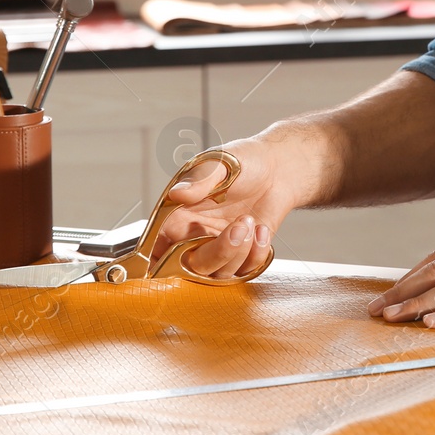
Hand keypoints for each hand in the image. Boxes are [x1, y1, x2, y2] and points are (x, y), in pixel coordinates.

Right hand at [155, 138, 294, 279]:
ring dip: (239, 251)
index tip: (172, 263)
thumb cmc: (242, 161)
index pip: (156, 248)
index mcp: (178, 216)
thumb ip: (199, 181)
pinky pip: (246, 270)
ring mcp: (220, 247)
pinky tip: (261, 229)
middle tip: (239, 226)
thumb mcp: (218, 163)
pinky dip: (256, 253)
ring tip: (250, 221)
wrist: (277, 167)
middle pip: (192, 267)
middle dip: (218, 253)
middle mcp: (195, 236)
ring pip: (220, 273)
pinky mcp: (244, 254)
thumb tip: (177, 194)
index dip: (157, 263)